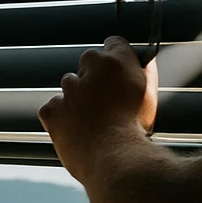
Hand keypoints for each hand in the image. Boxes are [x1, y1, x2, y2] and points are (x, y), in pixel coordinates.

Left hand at [38, 37, 157, 183]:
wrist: (116, 159)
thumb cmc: (137, 129)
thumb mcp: (150, 96)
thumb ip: (145, 72)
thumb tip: (143, 60)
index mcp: (115, 61)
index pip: (113, 44)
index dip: (116, 59)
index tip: (117, 73)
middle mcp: (89, 68)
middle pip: (88, 64)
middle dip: (94, 78)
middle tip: (105, 103)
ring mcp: (67, 89)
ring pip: (69, 87)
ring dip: (77, 98)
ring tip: (91, 121)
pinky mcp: (51, 109)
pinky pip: (53, 108)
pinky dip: (61, 117)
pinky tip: (76, 131)